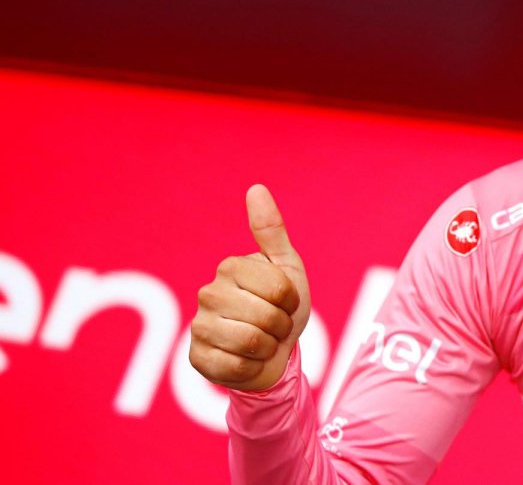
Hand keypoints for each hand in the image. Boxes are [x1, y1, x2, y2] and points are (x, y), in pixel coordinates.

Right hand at [189, 184, 311, 390]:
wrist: (275, 355)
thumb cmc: (282, 307)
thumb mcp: (287, 267)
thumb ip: (271, 230)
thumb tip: (256, 188)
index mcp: (230, 267)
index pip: (279, 289)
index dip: (291, 301)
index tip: (285, 302)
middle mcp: (208, 293)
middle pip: (265, 317)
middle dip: (281, 326)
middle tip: (274, 325)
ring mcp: (198, 327)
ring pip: (250, 342)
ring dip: (268, 348)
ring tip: (263, 342)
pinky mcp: (197, 359)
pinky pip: (235, 367)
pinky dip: (252, 368)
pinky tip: (247, 360)